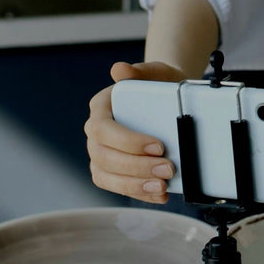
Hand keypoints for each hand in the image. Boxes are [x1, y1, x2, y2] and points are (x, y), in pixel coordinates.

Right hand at [85, 61, 186, 202]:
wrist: (167, 100)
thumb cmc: (158, 86)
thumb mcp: (156, 73)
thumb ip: (140, 71)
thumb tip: (119, 69)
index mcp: (101, 108)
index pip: (104, 129)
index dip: (129, 142)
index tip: (159, 146)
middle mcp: (95, 133)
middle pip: (105, 156)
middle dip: (137, 167)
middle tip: (168, 168)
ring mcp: (101, 154)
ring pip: (107, 176)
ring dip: (135, 185)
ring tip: (162, 186)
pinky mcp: (112, 171)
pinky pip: (118, 187)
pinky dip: (138, 193)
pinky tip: (159, 194)